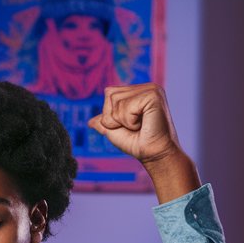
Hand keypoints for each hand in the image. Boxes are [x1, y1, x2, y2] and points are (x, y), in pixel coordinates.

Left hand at [88, 83, 199, 201]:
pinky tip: (142, 124)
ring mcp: (151, 89)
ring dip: (122, 120)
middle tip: (133, 127)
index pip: (109, 93)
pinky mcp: (154, 96)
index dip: (111, 114)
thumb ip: (103, 122)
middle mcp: (146, 87)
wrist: (153, 155)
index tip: (129, 125)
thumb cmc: (137, 143)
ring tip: (138, 126)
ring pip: (116, 101)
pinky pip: (126, 107)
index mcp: (138, 92)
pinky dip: (129, 121)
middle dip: (114, 117)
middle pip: (110, 95)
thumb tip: (89, 122)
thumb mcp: (114, 131)